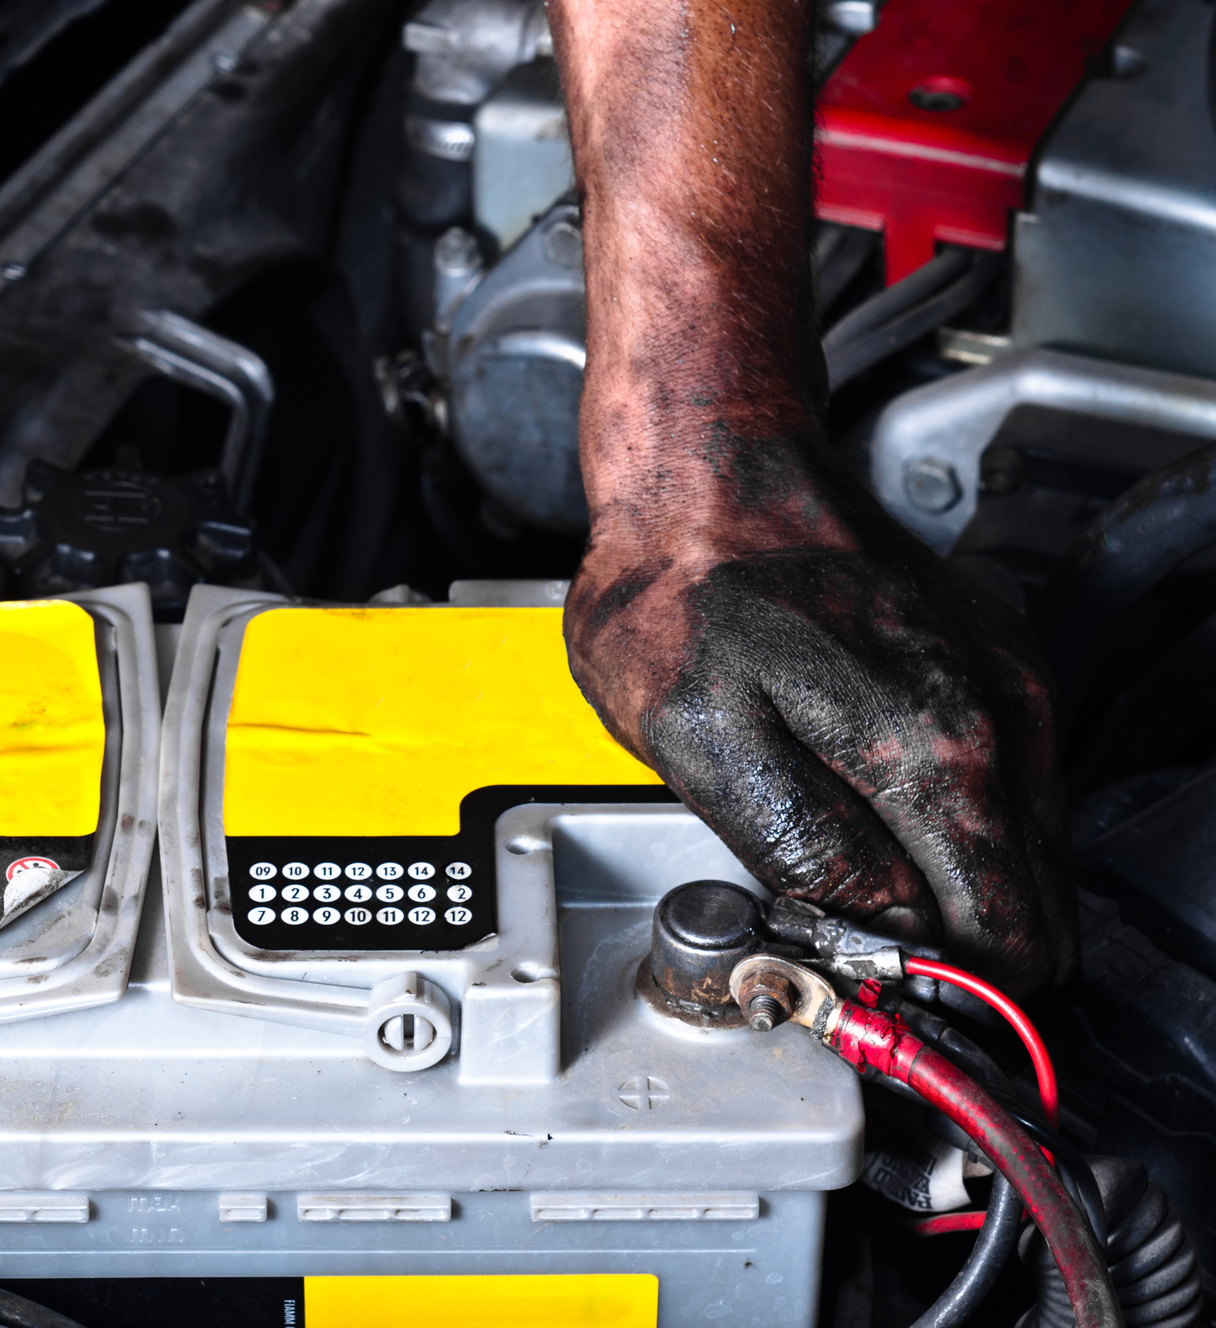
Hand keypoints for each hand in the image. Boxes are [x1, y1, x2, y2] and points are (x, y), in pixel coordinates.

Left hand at [564, 436, 1075, 992]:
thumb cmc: (685, 587)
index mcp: (939, 755)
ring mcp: (1005, 685)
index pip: (1005, 941)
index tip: (881, 999)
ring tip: (850, 884)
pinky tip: (871, 812)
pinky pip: (998, 784)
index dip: (942, 993)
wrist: (709, 468)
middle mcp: (1002, 719)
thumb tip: (873, 930)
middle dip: (953, 952)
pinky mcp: (986, 663)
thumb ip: (801, 848)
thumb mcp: (698, 740)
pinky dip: (948, 821)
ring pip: (1018, 849)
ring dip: (949, 886)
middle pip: (1029, 905)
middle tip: (858, 955)